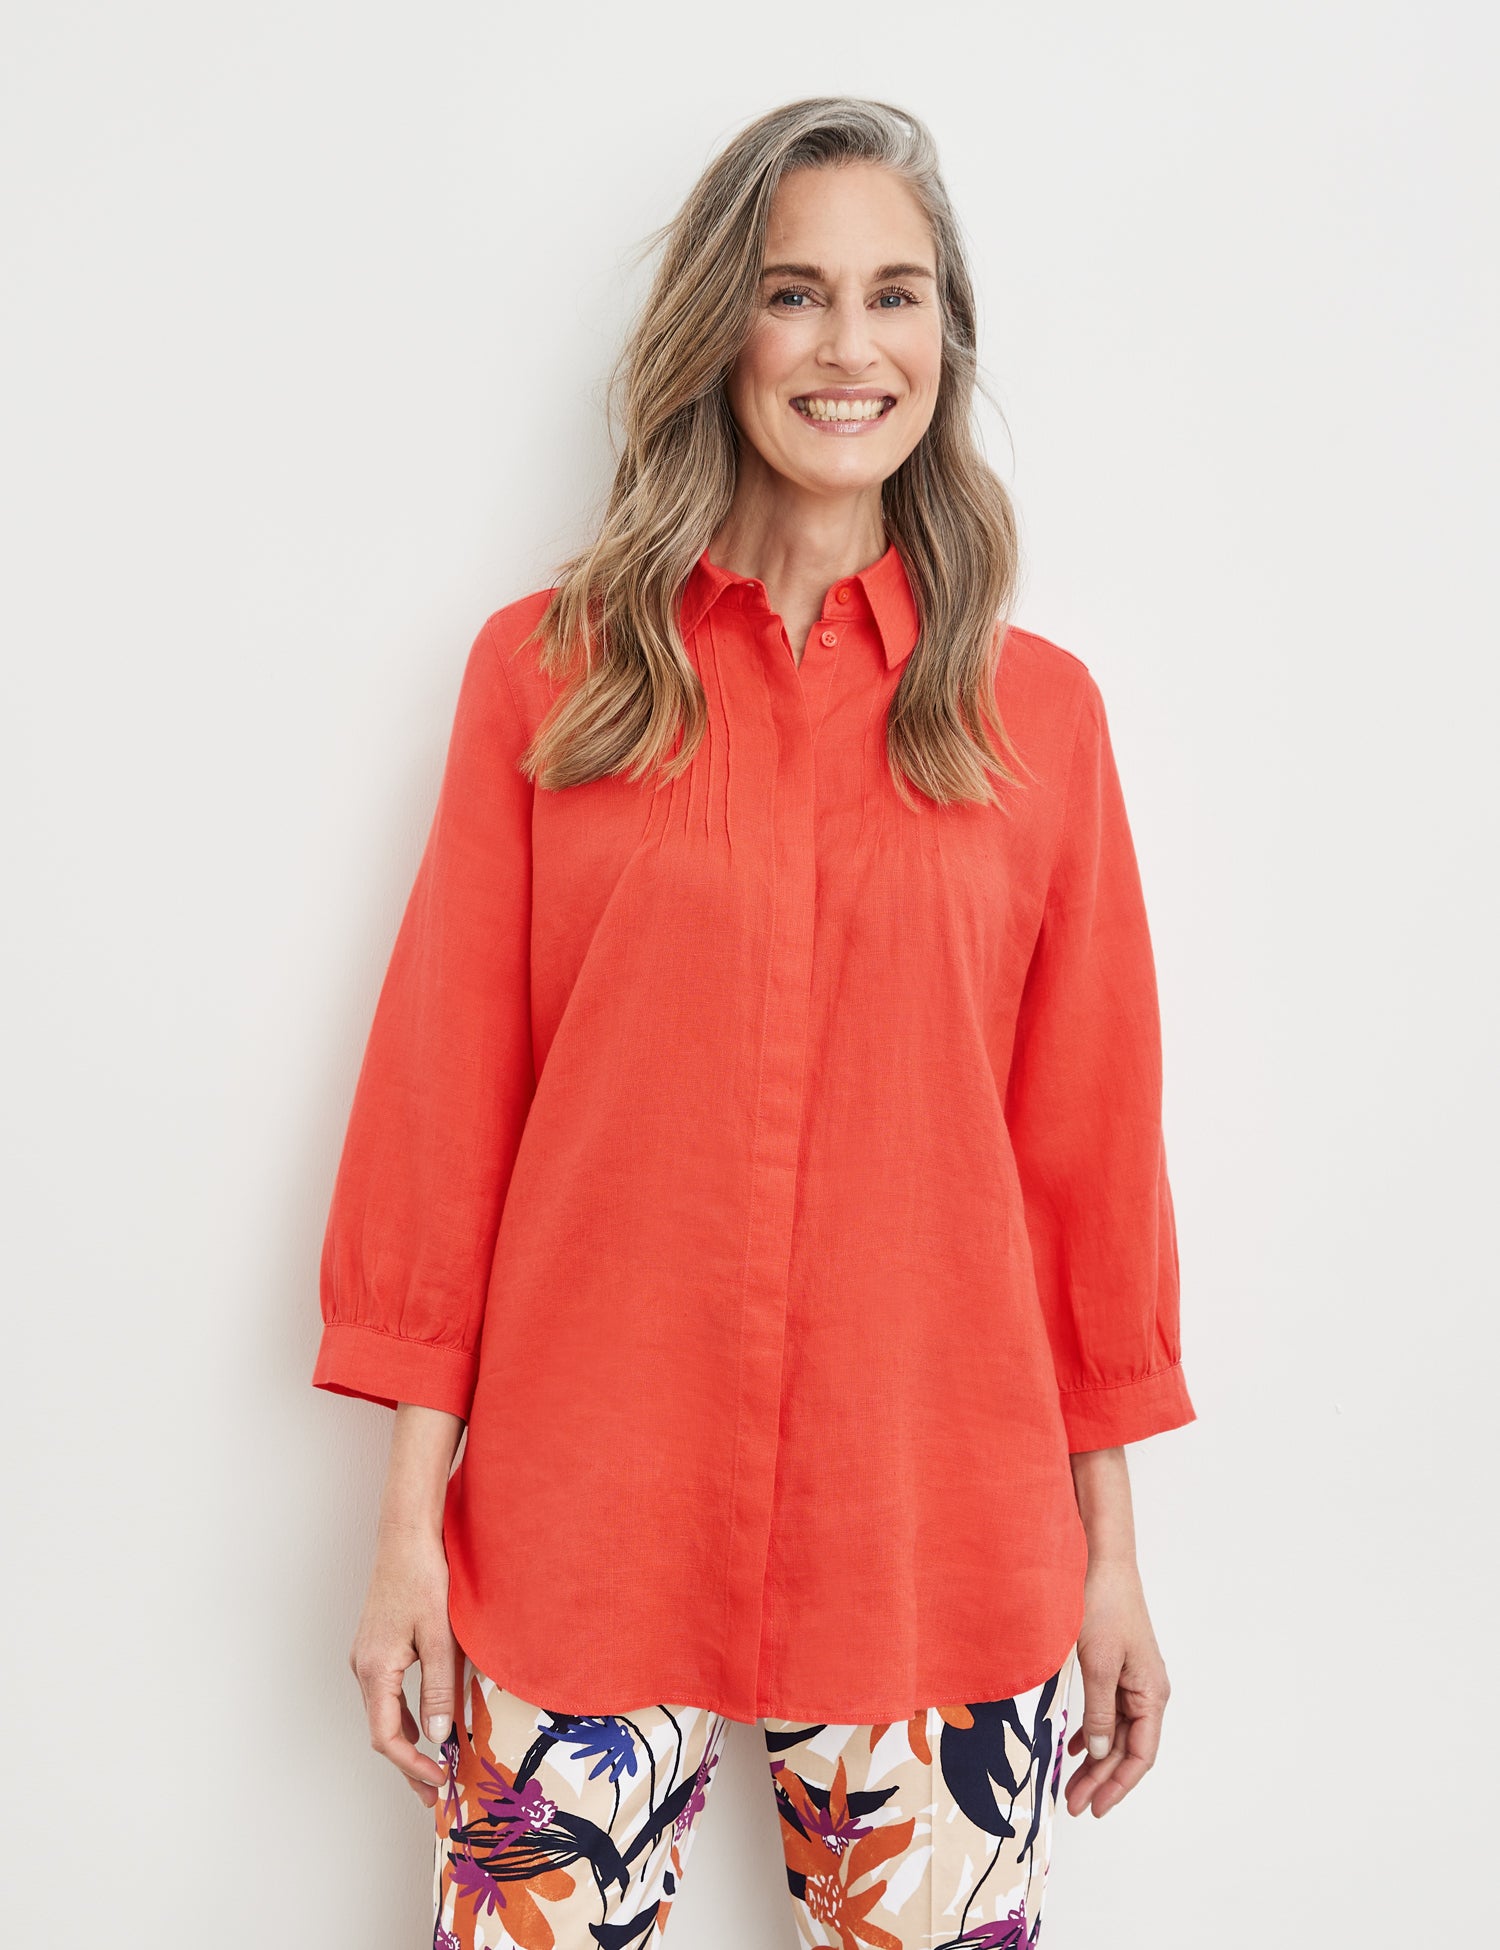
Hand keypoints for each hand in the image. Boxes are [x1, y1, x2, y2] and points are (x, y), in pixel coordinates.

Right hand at [349, 1516, 460, 1807]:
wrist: (406, 1537)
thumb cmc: (423, 1579)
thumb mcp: (440, 1638)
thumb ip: (439, 1690)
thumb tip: (440, 1738)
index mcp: (374, 1670)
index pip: (386, 1737)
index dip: (412, 1765)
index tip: (438, 1782)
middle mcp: (363, 1668)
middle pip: (382, 1731)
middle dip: (408, 1765)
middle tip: (433, 1796)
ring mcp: (366, 1658)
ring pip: (384, 1714)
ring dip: (408, 1743)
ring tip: (434, 1767)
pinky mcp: (376, 1647)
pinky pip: (387, 1694)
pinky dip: (404, 1717)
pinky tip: (425, 1726)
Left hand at [1063, 1553, 1170, 1817]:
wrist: (1102, 1561)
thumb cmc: (1104, 1606)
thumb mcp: (1099, 1663)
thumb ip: (1100, 1710)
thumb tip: (1102, 1752)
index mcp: (1151, 1694)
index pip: (1140, 1754)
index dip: (1118, 1785)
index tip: (1095, 1807)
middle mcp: (1147, 1691)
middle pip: (1127, 1748)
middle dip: (1102, 1779)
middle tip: (1075, 1804)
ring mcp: (1132, 1680)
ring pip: (1115, 1733)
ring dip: (1096, 1760)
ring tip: (1071, 1785)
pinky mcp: (1115, 1667)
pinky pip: (1108, 1711)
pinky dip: (1092, 1732)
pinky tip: (1075, 1746)